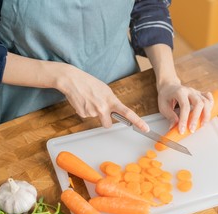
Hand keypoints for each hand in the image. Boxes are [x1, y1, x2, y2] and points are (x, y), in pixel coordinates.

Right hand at [2, 53, 148, 130]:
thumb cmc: (89, 83)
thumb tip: (116, 112)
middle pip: (108, 124)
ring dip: (92, 112)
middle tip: (98, 108)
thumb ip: (111, 102)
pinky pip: (86, 116)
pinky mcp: (83, 114)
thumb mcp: (105, 90)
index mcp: (111, 100)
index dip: (138, 122)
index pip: (127, 113)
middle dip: (104, 120)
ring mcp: (93, 112)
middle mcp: (103, 107)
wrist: (72, 79)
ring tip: (88, 100)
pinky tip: (82, 101)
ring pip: (96, 119)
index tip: (145, 128)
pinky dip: (84, 110)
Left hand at [157, 81, 213, 133]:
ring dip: (206, 114)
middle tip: (192, 130)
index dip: (184, 119)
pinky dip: (211, 105)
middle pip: (199, 103)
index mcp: (180, 92)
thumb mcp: (163, 106)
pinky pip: (208, 97)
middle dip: (196, 118)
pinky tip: (208, 114)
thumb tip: (173, 127)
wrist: (169, 86)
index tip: (182, 130)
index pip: (185, 106)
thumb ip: (170, 116)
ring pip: (206, 101)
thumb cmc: (165, 96)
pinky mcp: (200, 94)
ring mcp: (196, 92)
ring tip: (202, 125)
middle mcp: (190, 91)